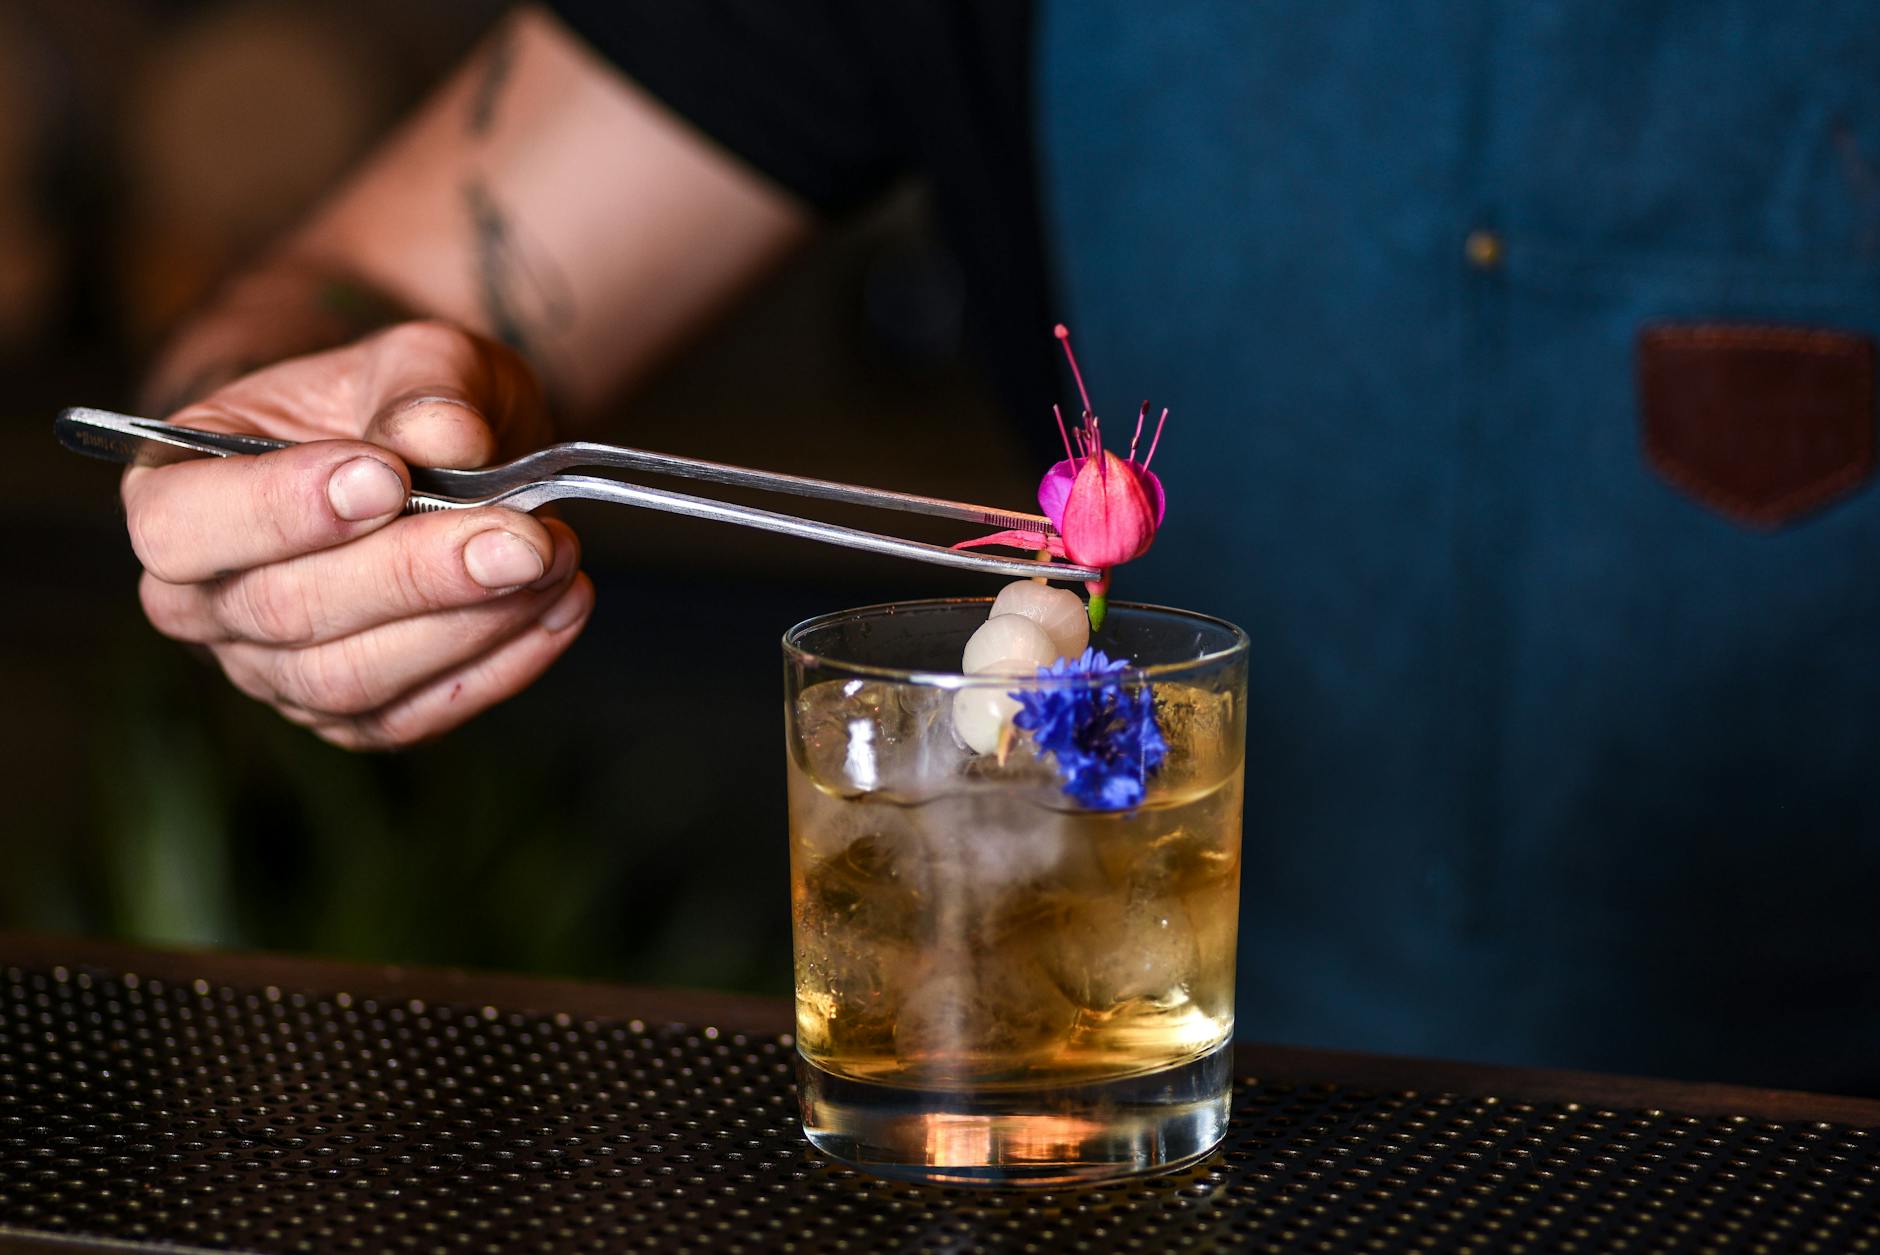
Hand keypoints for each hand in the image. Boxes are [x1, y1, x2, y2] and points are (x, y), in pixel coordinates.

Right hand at [126, 321, 592, 748]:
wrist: (442, 456)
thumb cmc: (400, 401)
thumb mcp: (417, 359)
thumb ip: (424, 388)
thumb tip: (447, 441)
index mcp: (175, 488)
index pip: (183, 527)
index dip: (280, 511)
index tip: (387, 477)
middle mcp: (202, 599)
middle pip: (285, 613)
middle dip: (415, 575)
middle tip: (520, 536)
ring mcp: (271, 670)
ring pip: (351, 680)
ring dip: (468, 625)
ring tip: (553, 558)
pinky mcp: (351, 714)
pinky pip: (415, 716)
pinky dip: (501, 665)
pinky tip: (562, 604)